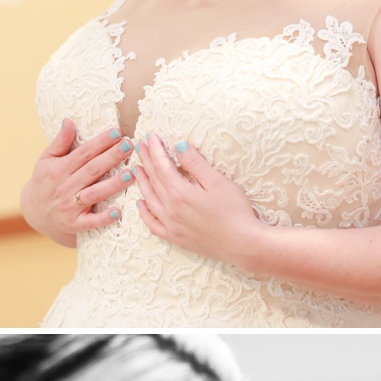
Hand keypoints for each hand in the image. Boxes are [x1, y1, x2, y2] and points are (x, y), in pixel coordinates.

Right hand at [20, 119, 134, 240]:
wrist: (35, 212)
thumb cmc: (45, 181)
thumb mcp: (46, 159)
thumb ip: (59, 142)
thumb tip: (69, 121)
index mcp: (59, 169)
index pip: (83, 153)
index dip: (100, 142)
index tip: (117, 132)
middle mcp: (64, 187)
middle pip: (92, 170)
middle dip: (111, 157)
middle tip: (129, 146)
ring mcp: (70, 206)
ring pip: (94, 193)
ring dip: (113, 184)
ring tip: (132, 173)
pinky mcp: (75, 224)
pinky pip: (91, 221)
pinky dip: (104, 218)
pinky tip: (118, 212)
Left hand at [135, 136, 265, 268]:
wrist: (243, 244)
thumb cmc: (235, 211)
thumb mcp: (217, 181)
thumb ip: (195, 163)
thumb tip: (179, 146)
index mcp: (180, 192)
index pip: (162, 165)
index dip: (155, 149)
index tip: (150, 136)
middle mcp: (170, 209)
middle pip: (153, 180)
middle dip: (146, 161)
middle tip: (140, 146)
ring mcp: (171, 225)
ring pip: (149, 199)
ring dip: (142, 182)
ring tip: (137, 169)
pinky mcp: (175, 238)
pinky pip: (152, 224)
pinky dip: (144, 212)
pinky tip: (141, 203)